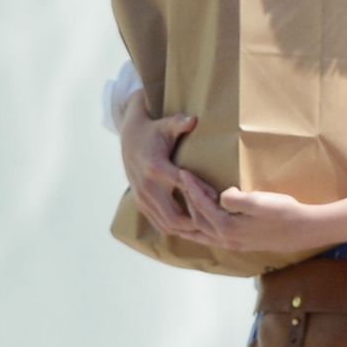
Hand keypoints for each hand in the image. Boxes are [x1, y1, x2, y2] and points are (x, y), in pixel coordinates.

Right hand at [118, 89, 218, 241]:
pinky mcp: (141, 203)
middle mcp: (147, 186)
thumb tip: (194, 119)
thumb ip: (179, 123)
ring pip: (166, 224)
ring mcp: (142, 197)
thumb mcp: (165, 125)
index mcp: (156, 167)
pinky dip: (175, 228)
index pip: (182, 185)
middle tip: (216, 221)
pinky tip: (192, 226)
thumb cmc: (154, 131)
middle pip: (174, 215)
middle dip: (195, 221)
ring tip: (207, 226)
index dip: (200, 193)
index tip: (217, 199)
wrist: (129, 139)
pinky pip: (158, 223)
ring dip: (186, 228)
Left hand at [173, 176, 321, 255]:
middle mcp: (227, 239)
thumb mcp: (259, 201)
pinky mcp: (242, 245)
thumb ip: (235, 199)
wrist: (304, 230)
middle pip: (198, 220)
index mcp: (227, 227)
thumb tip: (222, 195)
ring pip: (203, 235)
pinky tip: (201, 231)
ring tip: (176, 218)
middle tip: (181, 186)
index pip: (202, 205)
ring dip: (189, 225)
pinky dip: (201, 235)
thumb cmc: (283, 212)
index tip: (182, 173)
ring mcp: (234, 244)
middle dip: (187, 202)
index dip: (192, 188)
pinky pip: (213, 240)